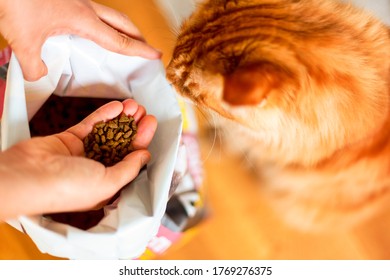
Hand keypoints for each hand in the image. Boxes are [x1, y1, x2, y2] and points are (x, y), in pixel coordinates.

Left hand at [0, 0, 161, 80]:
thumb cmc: (16, 1)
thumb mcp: (23, 41)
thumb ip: (34, 66)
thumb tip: (39, 75)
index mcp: (84, 20)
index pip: (119, 40)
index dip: (140, 50)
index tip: (155, 54)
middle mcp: (86, 8)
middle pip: (123, 23)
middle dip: (138, 36)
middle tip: (147, 48)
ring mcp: (78, 0)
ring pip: (111, 14)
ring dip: (123, 27)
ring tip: (128, 39)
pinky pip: (96, 11)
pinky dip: (105, 22)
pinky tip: (95, 29)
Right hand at [0, 99, 156, 219]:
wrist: (29, 175)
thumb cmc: (69, 188)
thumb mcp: (108, 182)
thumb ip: (129, 168)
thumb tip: (144, 155)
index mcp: (107, 185)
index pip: (130, 160)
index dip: (142, 142)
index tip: (151, 125)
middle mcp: (96, 169)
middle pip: (121, 145)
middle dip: (134, 127)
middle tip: (145, 112)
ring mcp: (83, 153)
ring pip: (108, 133)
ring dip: (122, 118)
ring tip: (134, 105)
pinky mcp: (70, 139)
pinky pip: (91, 125)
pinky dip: (105, 115)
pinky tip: (118, 106)